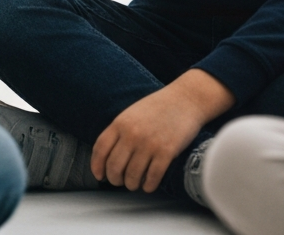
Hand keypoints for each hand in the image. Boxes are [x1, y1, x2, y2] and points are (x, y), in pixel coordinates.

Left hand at [91, 69, 234, 192]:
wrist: (186, 99)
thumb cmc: (160, 107)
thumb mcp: (133, 112)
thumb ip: (120, 131)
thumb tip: (108, 157)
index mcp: (121, 122)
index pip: (100, 149)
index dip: (96, 166)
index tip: (100, 175)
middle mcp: (132, 134)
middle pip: (114, 168)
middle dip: (115, 180)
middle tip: (121, 180)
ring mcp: (149, 143)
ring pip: (132, 177)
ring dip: (132, 184)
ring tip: (136, 182)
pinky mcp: (166, 152)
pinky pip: (152, 178)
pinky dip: (148, 185)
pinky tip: (149, 183)